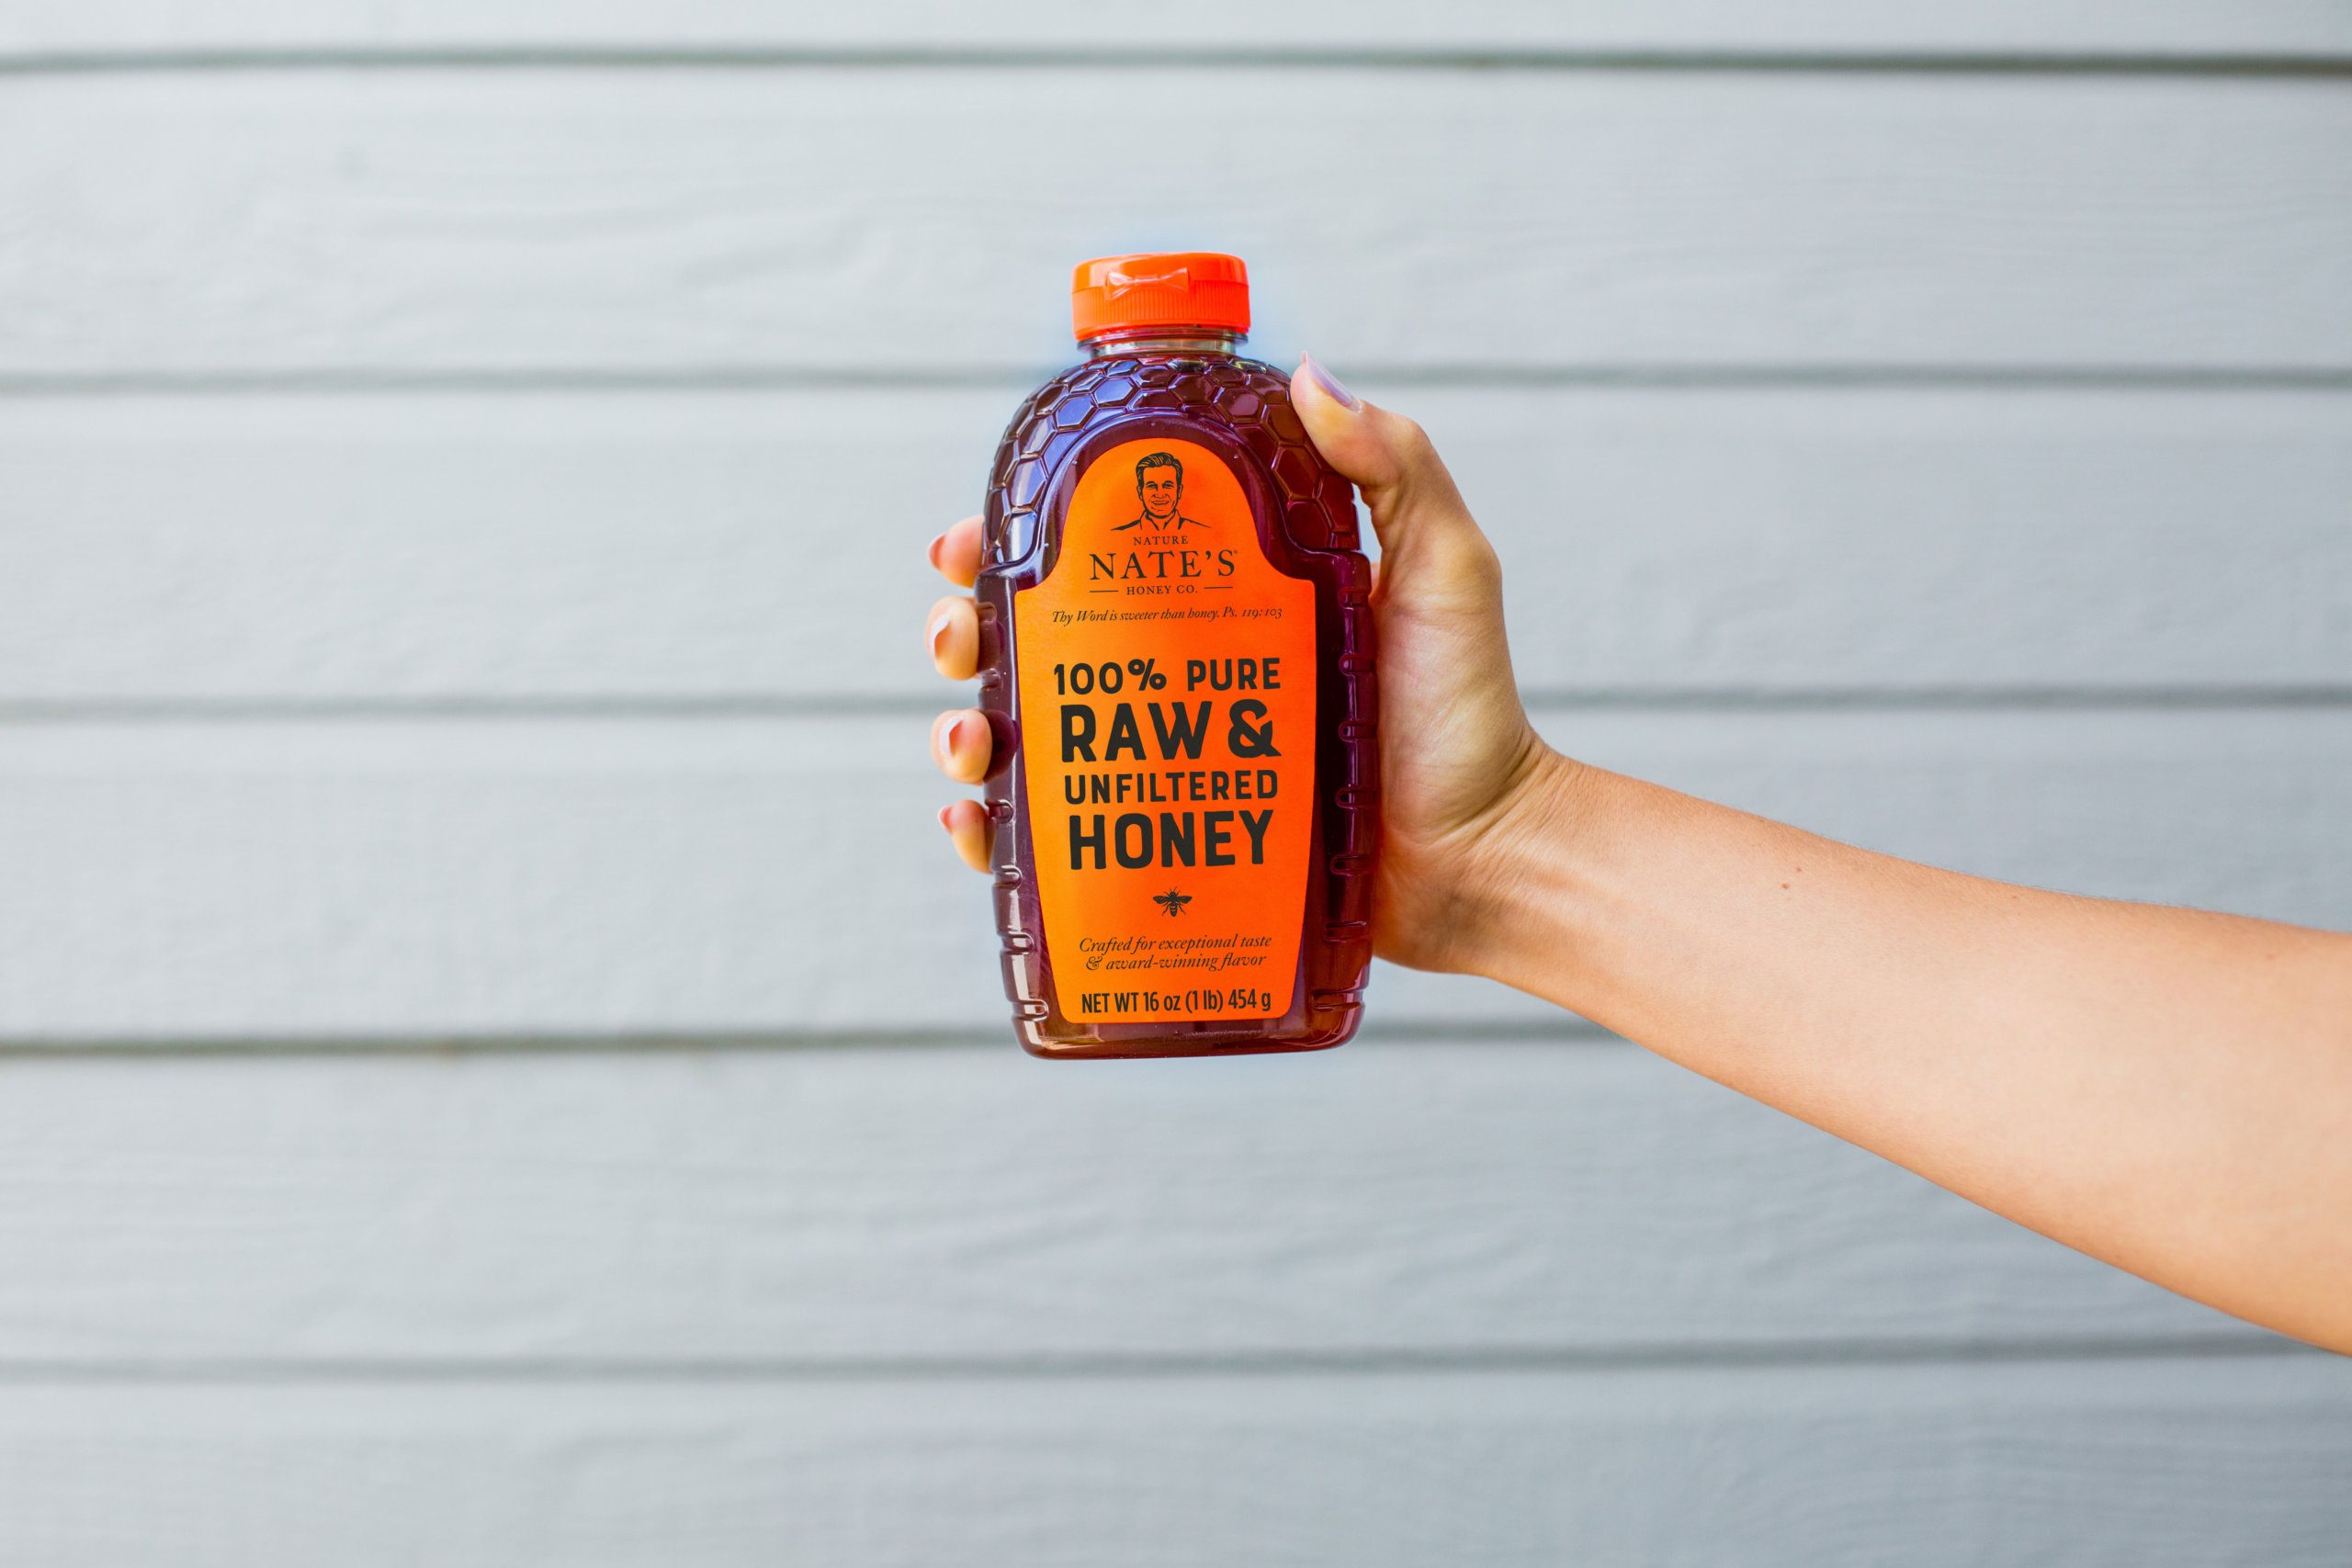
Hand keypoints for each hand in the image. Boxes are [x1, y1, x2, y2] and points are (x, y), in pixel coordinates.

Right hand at [924, 356, 1561, 974]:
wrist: (1486, 855)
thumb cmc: (1468, 715)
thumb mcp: (1441, 569)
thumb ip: (1394, 467)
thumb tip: (1304, 374)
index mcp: (1215, 603)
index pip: (1091, 557)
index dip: (1013, 539)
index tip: (976, 538)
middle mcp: (1174, 680)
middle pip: (1030, 643)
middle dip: (964, 629)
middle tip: (959, 634)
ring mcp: (1161, 767)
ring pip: (1024, 739)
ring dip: (964, 728)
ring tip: (972, 737)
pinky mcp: (1162, 851)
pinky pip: (1052, 846)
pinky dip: (991, 834)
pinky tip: (976, 821)